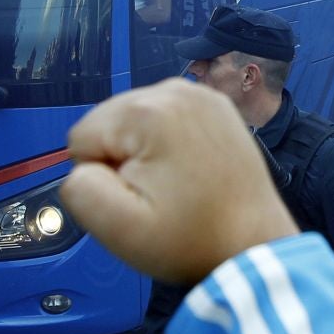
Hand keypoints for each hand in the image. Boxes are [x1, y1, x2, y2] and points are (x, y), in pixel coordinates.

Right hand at [57, 79, 299, 285]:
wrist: (254, 245)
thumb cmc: (191, 240)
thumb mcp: (120, 229)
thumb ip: (80, 189)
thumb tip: (83, 167)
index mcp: (148, 111)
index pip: (82, 139)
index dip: (102, 177)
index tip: (140, 198)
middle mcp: (174, 89)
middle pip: (108, 124)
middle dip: (123, 161)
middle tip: (161, 195)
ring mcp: (200, 94)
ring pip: (134, 122)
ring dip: (144, 153)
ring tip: (178, 185)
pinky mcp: (216, 105)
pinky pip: (165, 120)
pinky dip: (169, 144)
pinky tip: (191, 170)